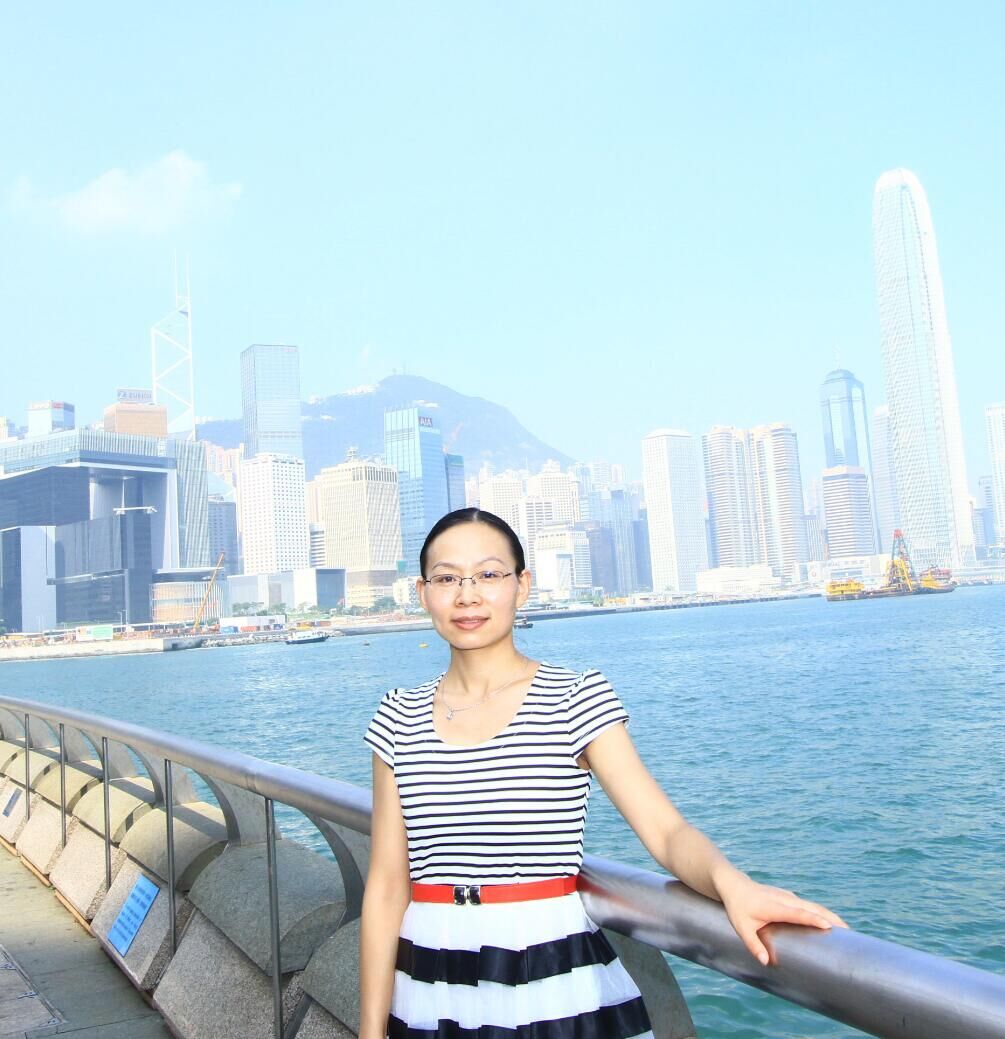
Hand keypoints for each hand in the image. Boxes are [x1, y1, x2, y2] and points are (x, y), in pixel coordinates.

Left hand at [716, 872, 847, 965]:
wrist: (734, 885)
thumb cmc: (738, 908)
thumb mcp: (741, 928)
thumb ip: (753, 945)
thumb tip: (765, 962)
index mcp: (774, 907)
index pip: (797, 912)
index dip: (813, 919)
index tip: (830, 927)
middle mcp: (784, 899)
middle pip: (811, 907)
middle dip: (830, 917)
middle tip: (848, 931)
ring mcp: (787, 896)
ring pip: (812, 905)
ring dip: (829, 914)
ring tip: (846, 929)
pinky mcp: (789, 897)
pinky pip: (808, 904)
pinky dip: (821, 912)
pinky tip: (829, 922)